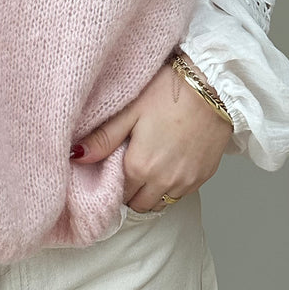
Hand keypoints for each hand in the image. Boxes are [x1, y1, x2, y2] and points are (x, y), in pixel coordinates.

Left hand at [70, 56, 233, 210]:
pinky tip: (168, 164)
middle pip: (138, 203)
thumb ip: (103, 138)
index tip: (113, 169)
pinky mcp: (203, 177)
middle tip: (128, 168)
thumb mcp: (130, 111)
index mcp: (139, 166)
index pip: (118, 195)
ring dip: (151, 192)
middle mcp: (162, 181)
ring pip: (160, 202)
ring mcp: (185, 182)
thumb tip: (75, 157)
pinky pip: (181, 194)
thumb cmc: (168, 92)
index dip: (112, 184)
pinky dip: (171, 186)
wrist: (213, 86)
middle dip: (130, 191)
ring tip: (148, 167)